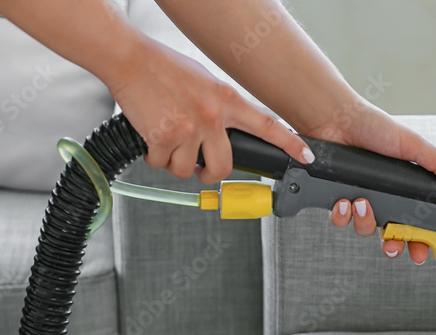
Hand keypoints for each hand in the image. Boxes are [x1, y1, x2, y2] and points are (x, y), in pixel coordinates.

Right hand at [106, 36, 314, 184]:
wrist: (129, 59)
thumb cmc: (162, 69)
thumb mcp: (204, 84)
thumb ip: (218, 108)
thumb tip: (221, 133)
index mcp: (227, 100)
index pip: (267, 125)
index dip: (289, 143)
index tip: (306, 157)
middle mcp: (213, 116)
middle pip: (224, 166)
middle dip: (210, 174)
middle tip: (199, 168)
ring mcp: (190, 129)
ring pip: (187, 170)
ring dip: (174, 162)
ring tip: (166, 139)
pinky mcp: (165, 138)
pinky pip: (161, 164)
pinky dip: (153, 156)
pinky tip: (151, 136)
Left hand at [306, 99, 435, 263]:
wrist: (338, 118)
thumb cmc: (374, 126)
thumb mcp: (412, 145)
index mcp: (403, 190)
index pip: (415, 225)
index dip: (419, 242)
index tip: (422, 253)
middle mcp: (382, 198)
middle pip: (391, 237)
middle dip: (393, 246)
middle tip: (392, 244)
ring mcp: (359, 200)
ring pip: (364, 230)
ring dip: (365, 222)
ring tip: (362, 203)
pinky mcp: (338, 199)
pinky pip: (340, 221)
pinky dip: (342, 215)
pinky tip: (345, 200)